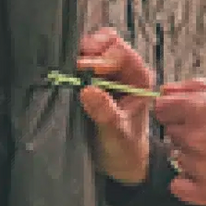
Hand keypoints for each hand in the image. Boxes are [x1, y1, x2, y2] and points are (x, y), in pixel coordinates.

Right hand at [75, 28, 153, 184]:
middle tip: (75, 67)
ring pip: (93, 48)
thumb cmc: (126, 148)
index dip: (103, 59)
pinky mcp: (92, 79)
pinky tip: (67, 75)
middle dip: (90, 51)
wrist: (121, 162)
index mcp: (139, 79)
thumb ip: (105, 114)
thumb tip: (89, 91)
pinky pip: (82, 61)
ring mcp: (108, 73)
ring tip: (70, 70)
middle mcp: (126, 71)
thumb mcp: (116, 134)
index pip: (121, 53)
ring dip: (80, 55)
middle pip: (107, 42)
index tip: (87, 71)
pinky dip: (72, 63)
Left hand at [153, 79, 205, 205]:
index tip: (186, 115)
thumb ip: (197, 88)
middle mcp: (198, 138)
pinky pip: (178, 186)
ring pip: (178, 157)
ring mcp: (201, 167)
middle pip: (171, 132)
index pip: (161, 107)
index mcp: (205, 110)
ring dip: (194, 155)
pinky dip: (189, 182)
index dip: (175, 110)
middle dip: (189, 131)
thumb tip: (167, 91)